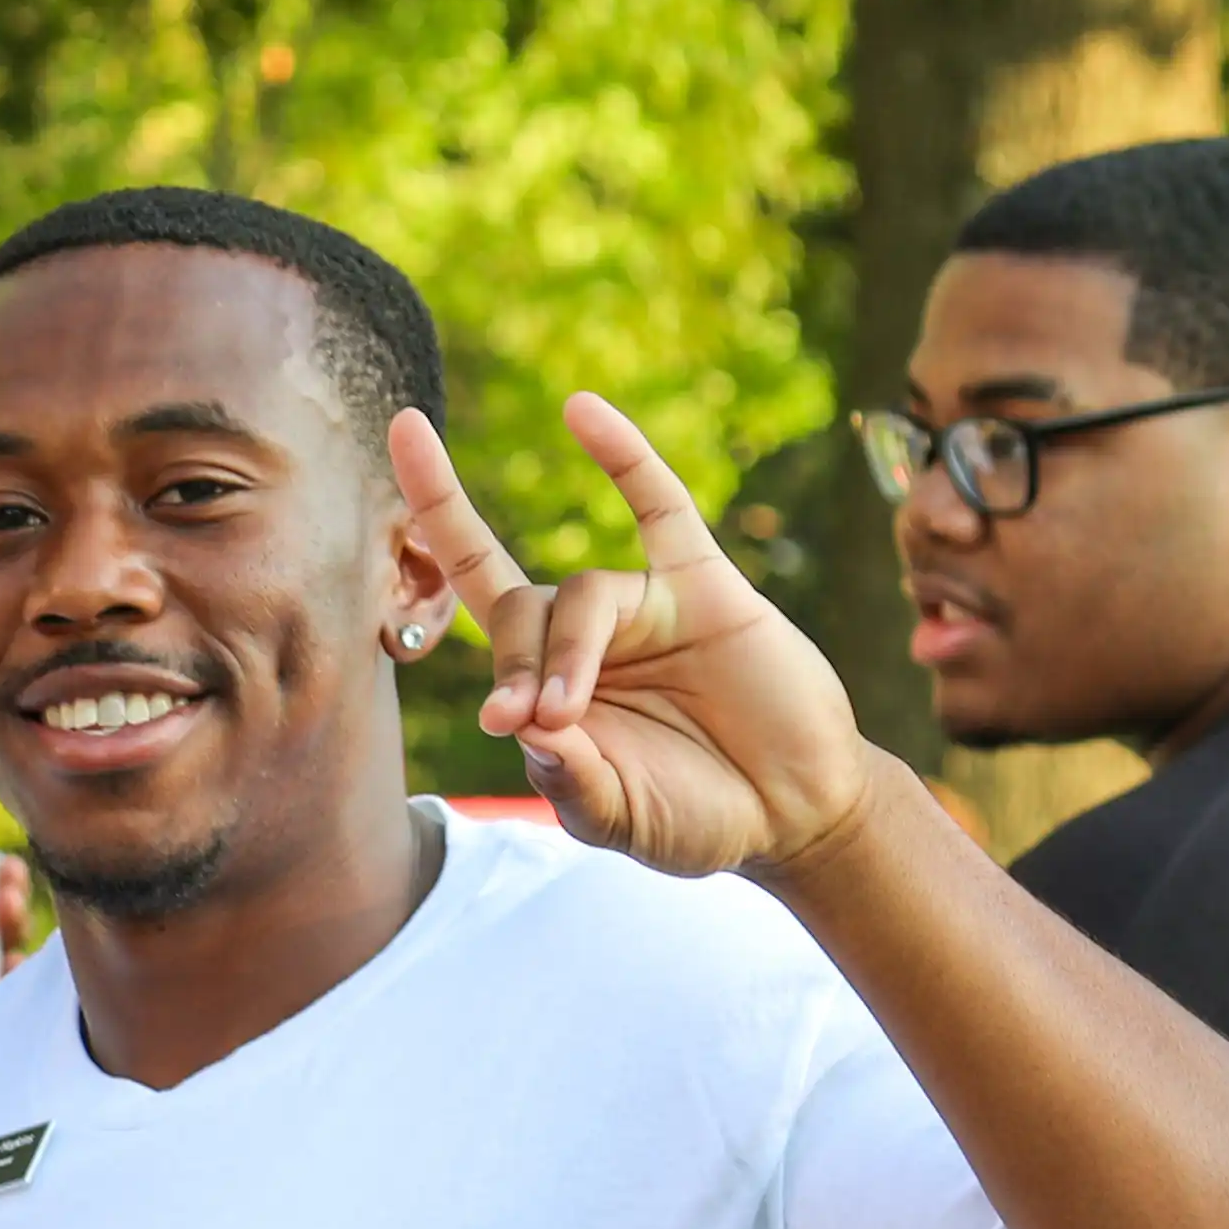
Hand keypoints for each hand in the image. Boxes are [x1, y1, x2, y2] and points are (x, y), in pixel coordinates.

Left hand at [385, 395, 876, 885]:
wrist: (793, 812)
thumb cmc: (695, 816)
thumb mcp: (616, 818)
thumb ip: (571, 782)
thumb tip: (527, 725)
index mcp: (547, 681)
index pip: (474, 594)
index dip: (434, 543)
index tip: (488, 696)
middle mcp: (588, 634)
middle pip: (518, 609)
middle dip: (515, 665)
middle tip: (534, 722)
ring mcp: (645, 606)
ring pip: (582, 594)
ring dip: (567, 651)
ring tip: (569, 714)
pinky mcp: (706, 588)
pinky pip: (660, 506)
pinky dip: (622, 455)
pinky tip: (579, 410)